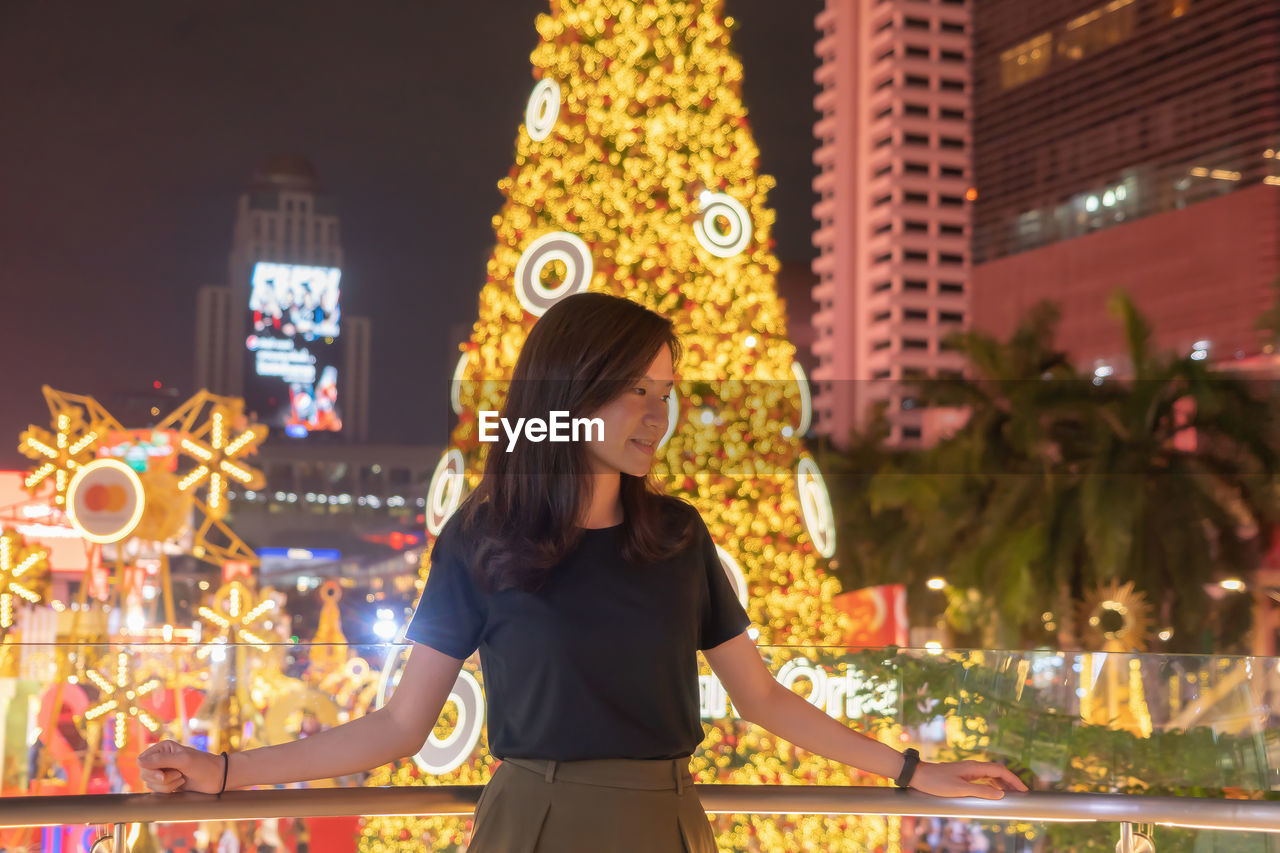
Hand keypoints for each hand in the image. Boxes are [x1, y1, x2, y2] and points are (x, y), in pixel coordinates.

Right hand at [137, 739, 225, 793]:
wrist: (217, 778)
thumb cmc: (203, 765)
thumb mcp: (183, 760)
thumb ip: (161, 760)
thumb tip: (138, 761)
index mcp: (163, 748)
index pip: (142, 761)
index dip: (149, 770)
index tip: (162, 774)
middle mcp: (160, 758)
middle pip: (144, 774)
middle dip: (160, 779)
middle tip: (178, 775)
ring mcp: (162, 771)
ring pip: (150, 784)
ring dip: (166, 785)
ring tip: (181, 778)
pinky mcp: (166, 783)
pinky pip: (157, 791)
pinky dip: (168, 790)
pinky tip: (180, 784)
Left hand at [907, 760, 1028, 799]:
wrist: (918, 776)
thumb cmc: (936, 782)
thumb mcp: (959, 790)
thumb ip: (981, 792)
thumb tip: (1001, 794)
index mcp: (974, 767)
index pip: (1000, 770)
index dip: (1014, 779)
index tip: (1024, 789)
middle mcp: (973, 766)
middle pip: (998, 771)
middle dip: (1011, 781)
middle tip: (1022, 793)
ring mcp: (968, 770)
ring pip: (991, 775)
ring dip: (1003, 783)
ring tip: (1013, 794)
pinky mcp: (963, 775)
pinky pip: (983, 779)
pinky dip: (993, 785)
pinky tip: (995, 792)